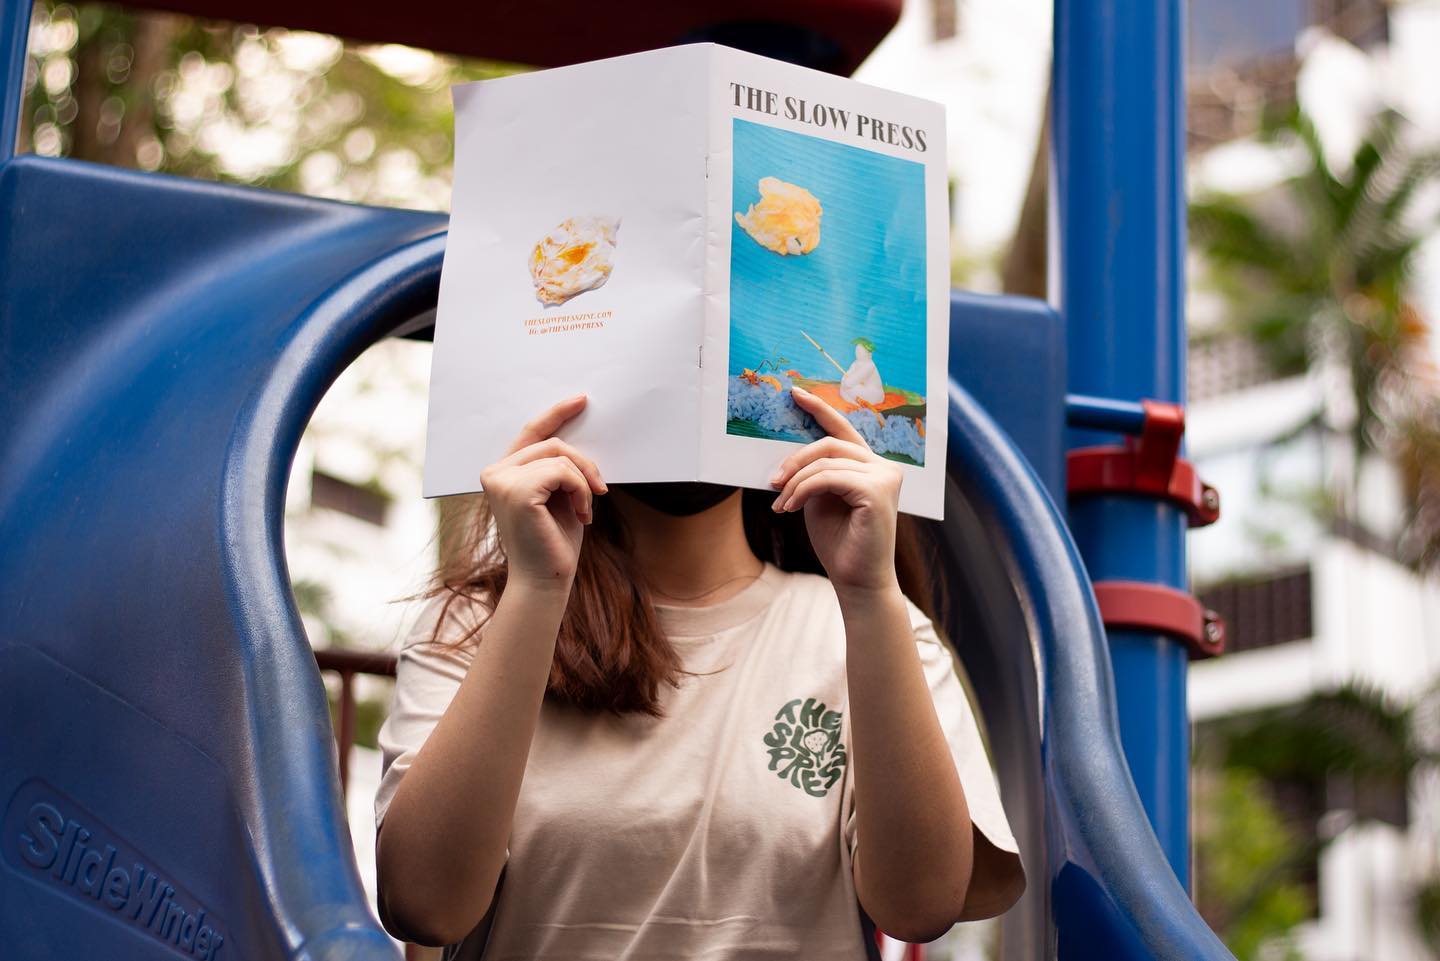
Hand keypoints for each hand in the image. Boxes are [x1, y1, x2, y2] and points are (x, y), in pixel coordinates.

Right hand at [479, 395, 606, 588]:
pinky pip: (563, 472)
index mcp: (502, 472)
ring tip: (584, 511)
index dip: (556, 414)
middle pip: (553, 442)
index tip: (581, 400)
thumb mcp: (559, 496)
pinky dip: (581, 491)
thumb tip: (578, 438)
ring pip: (561, 456)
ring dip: (583, 483)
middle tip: (601, 490)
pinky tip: (581, 515)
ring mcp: (501, 480)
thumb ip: (559, 468)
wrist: (545, 581)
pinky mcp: (517, 491)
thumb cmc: (554, 543)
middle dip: (584, 464)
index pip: (531, 432)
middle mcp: (494, 472)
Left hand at [769, 386, 902, 594]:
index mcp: (871, 466)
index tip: (795, 393)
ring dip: (795, 482)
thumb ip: (815, 474)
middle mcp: (884, 467)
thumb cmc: (840, 543)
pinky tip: (792, 508)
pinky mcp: (877, 490)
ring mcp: (885, 477)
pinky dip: (803, 490)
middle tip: (772, 482)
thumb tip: (788, 458)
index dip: (820, 409)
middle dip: (795, 460)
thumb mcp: (820, 500)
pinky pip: (827, 478)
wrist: (857, 581)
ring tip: (781, 505)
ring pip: (825, 461)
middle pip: (830, 444)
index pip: (844, 430)